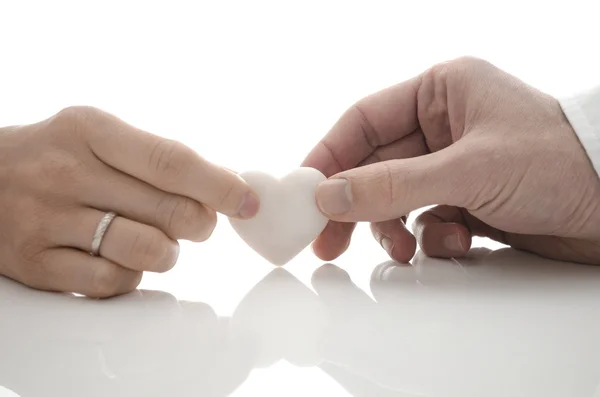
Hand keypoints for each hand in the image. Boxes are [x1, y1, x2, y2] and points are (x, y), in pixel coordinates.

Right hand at [0, 107, 258, 296]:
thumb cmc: (56, 156)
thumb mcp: (99, 135)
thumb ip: (157, 158)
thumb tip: (224, 186)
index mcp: (90, 131)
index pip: (172, 162)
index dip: (220, 186)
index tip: (248, 202)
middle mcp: (67, 173)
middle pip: (170, 212)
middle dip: (199, 223)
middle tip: (196, 221)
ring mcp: (48, 221)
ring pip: (147, 251)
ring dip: (167, 252)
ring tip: (154, 238)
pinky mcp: (37, 264)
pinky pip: (114, 282)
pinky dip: (132, 273)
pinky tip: (120, 255)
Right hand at [303, 57, 599, 264]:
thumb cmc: (560, 163)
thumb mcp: (468, 170)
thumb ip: (393, 184)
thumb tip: (329, 196)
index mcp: (442, 92)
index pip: (363, 121)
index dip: (329, 157)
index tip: (305, 193)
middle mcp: (443, 125)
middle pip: (374, 165)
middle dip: (353, 204)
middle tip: (327, 242)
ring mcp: (452, 165)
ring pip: (395, 198)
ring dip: (393, 228)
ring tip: (403, 251)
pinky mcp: (465, 199)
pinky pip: (424, 219)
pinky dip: (429, 238)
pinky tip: (452, 245)